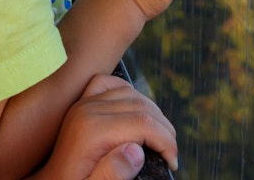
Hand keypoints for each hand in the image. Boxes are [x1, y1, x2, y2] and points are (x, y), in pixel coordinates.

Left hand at [30, 75, 176, 179]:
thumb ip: (112, 174)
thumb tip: (136, 150)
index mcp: (92, 131)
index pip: (144, 123)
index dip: (167, 142)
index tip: (172, 163)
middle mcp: (88, 109)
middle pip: (142, 105)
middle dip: (164, 129)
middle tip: (170, 153)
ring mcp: (83, 103)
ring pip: (131, 93)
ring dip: (151, 112)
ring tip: (160, 139)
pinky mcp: (81, 103)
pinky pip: (109, 84)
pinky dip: (128, 92)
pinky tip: (137, 110)